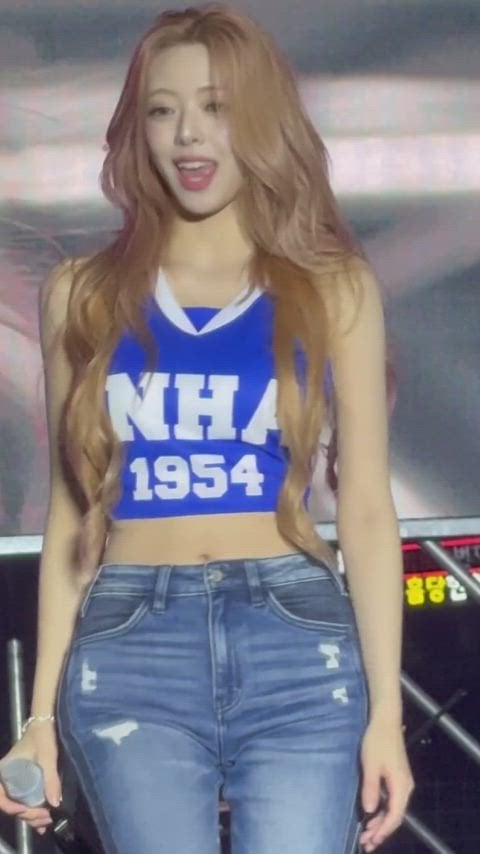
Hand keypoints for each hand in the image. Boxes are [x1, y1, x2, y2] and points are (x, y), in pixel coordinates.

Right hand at [0, 722, 61, 835]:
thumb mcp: (47, 757)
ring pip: (19, 805)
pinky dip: (32, 814)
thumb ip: (50, 779)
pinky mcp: (25, 784)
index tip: (26, 810)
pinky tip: (42, 824)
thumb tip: (55, 804)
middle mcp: (6, 779)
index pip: (0, 797)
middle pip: (11, 804)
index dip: (10, 807)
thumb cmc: (42, 737)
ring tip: (47, 821)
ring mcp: (15, 783)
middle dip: (27, 815)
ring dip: (31, 817)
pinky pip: (25, 802)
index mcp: (4, 771)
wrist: (46, 723)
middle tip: (46, 818)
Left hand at [359, 717, 413, 850]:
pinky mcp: (398, 778)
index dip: (382, 831)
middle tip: (365, 843)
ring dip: (381, 823)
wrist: (386, 721)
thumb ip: (370, 788)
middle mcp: (406, 788)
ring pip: (394, 810)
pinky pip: (392, 802)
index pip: (394, 816)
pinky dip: (383, 812)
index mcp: (401, 786)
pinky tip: (373, 816)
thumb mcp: (370, 765)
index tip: (369, 841)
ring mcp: (403, 783)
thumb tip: (369, 811)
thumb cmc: (377, 741)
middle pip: (395, 816)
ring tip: (367, 835)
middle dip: (380, 831)